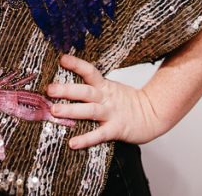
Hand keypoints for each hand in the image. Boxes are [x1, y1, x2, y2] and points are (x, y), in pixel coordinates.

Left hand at [47, 54, 166, 148]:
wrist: (153, 115)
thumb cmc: (128, 102)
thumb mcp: (112, 88)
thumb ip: (94, 86)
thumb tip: (69, 83)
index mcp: (105, 86)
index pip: (89, 71)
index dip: (76, 64)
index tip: (61, 59)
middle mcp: (106, 98)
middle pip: (85, 91)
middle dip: (66, 89)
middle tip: (49, 89)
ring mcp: (111, 113)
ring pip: (90, 110)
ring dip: (71, 110)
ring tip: (55, 111)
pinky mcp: (116, 129)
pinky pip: (99, 135)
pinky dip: (86, 139)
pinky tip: (72, 143)